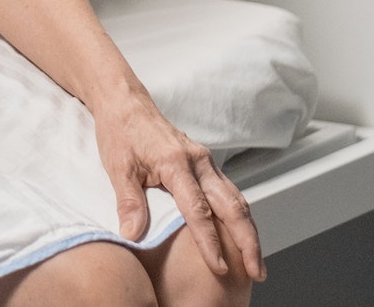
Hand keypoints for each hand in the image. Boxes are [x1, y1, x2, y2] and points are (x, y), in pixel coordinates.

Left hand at [95, 87, 265, 282]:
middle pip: (232, 206)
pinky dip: (240, 216)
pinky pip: (229, 192)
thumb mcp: (117, 167)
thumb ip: (129, 202)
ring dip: (249, 231)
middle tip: (256, 271)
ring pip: (236, 199)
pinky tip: (243, 234)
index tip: (220, 268)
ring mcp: (205, 161)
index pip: (198, 210)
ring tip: (256, 261)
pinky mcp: (205, 163)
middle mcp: (197, 162)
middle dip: (247, 241)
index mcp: (176, 163)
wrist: (125, 103)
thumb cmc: (120, 132)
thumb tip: (133, 235)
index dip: (210, 242)